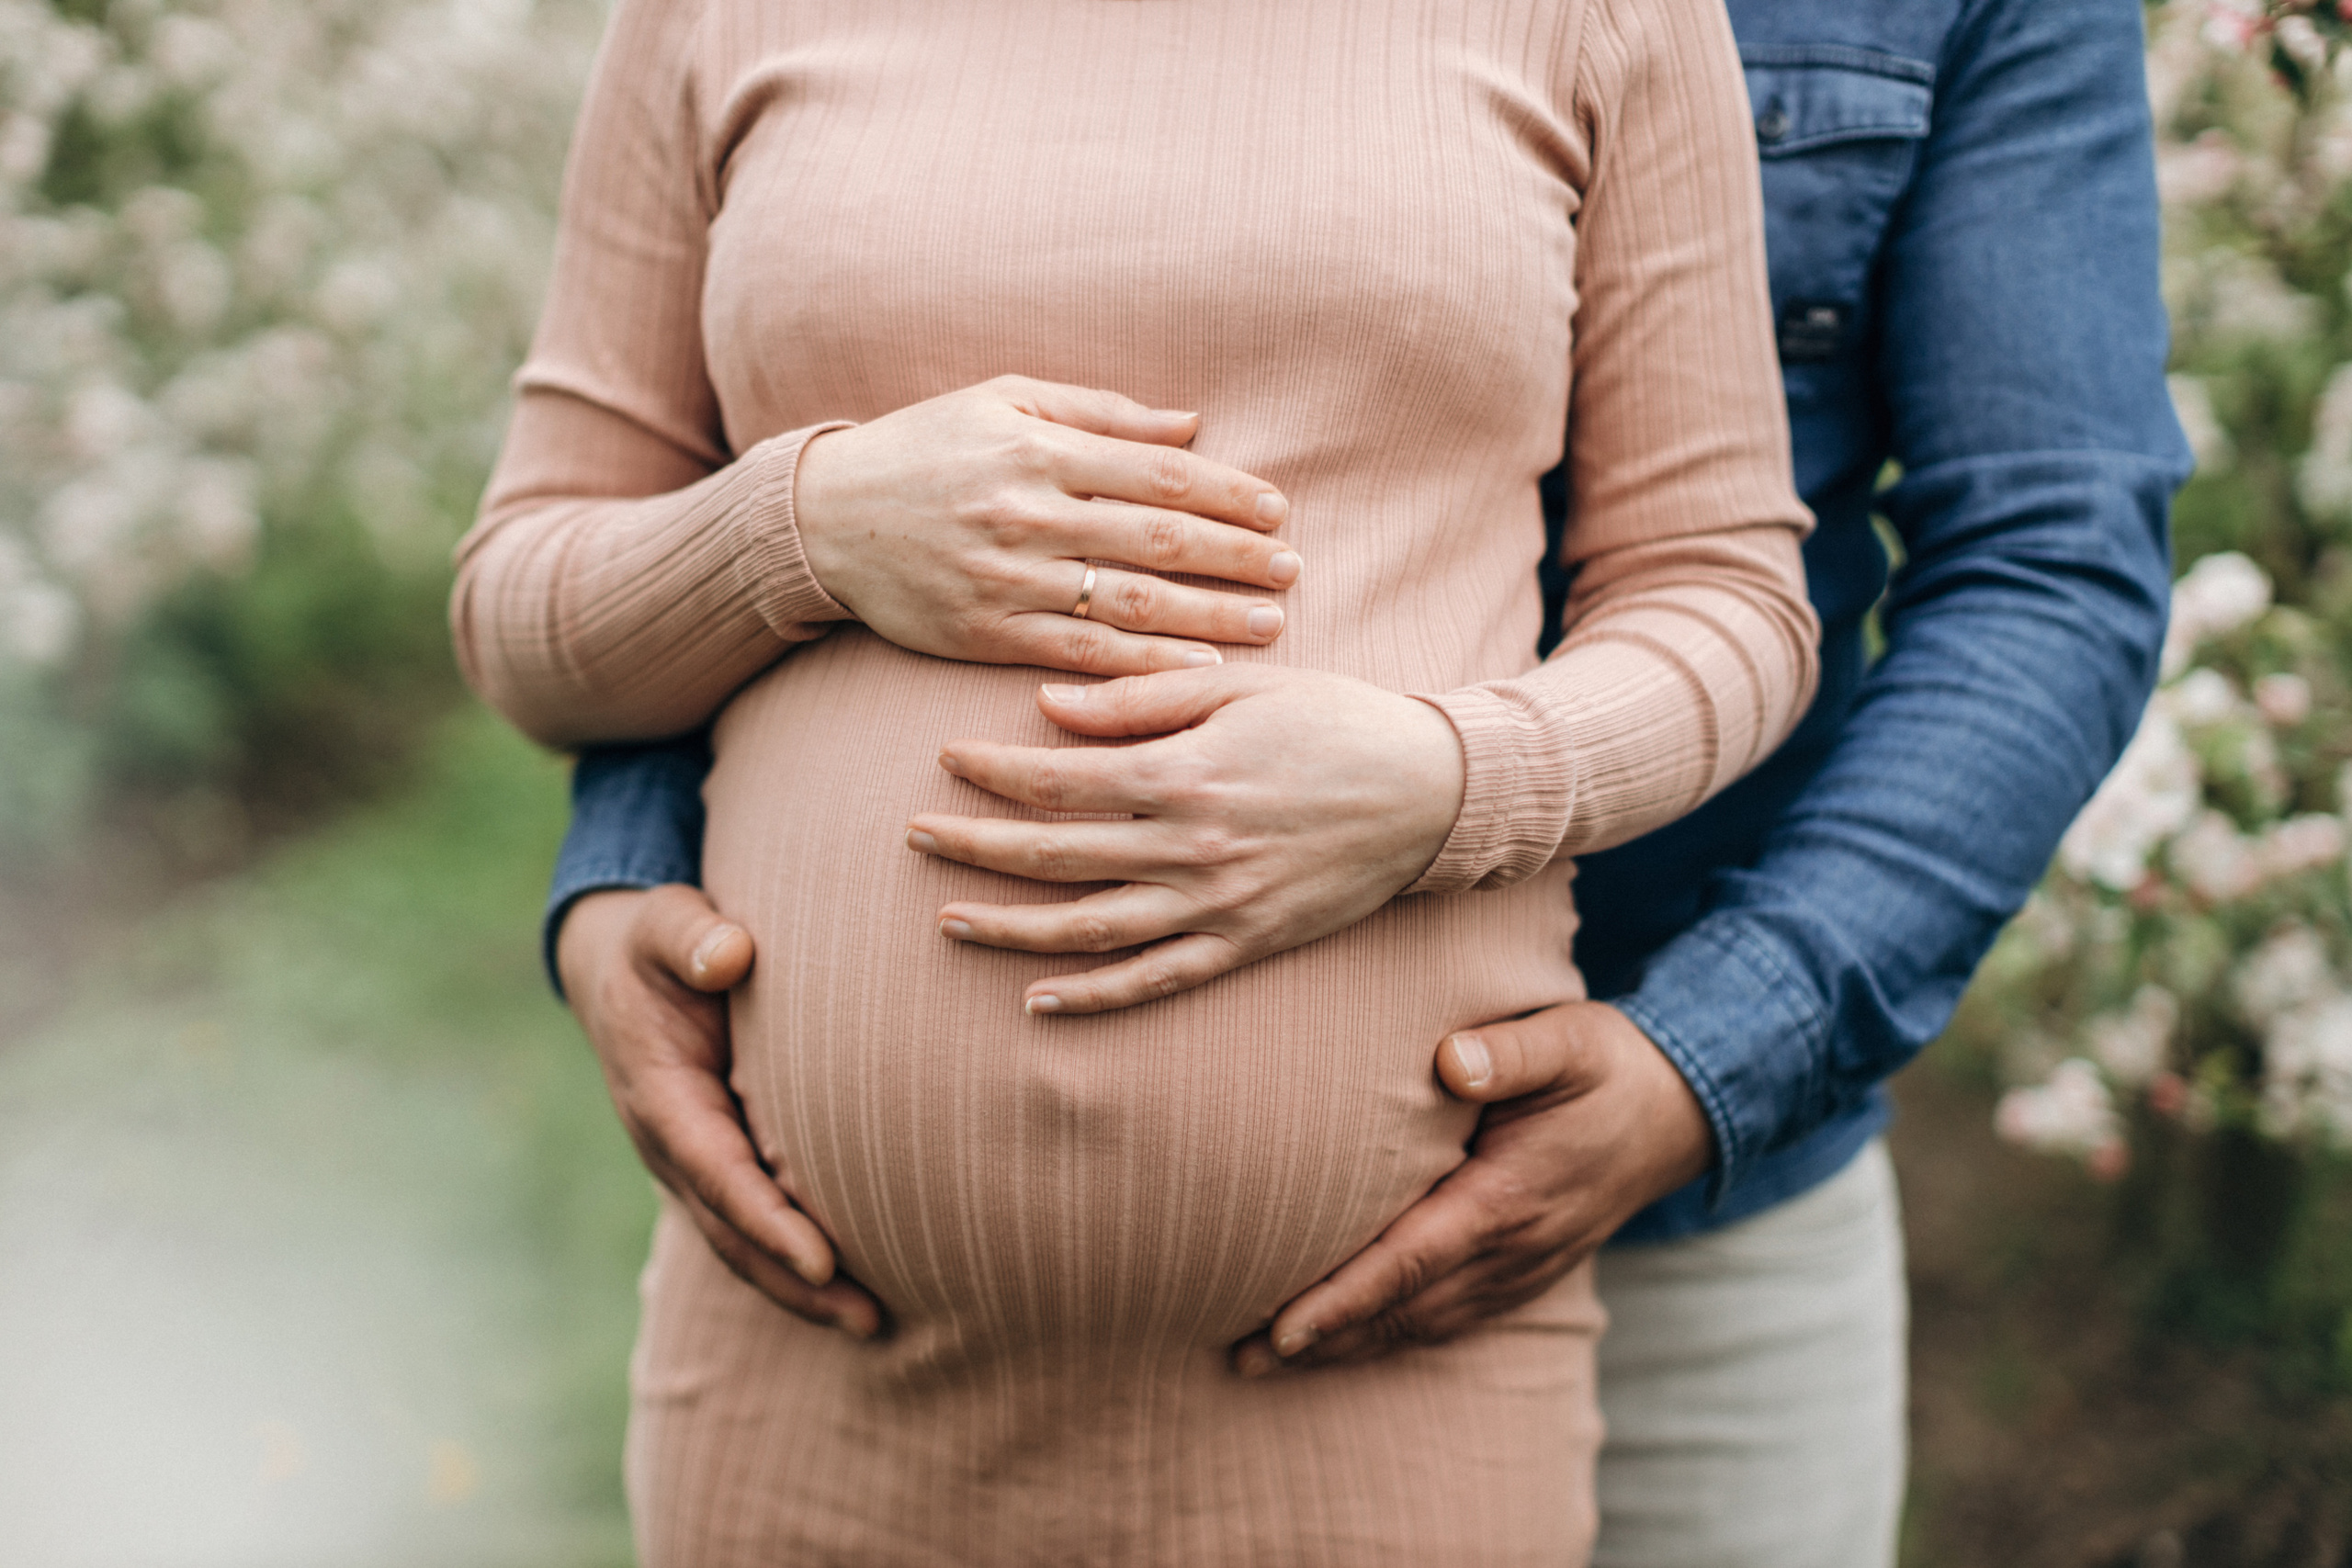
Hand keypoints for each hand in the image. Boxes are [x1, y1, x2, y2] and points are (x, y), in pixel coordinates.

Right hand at [557, 885, 884, 1337]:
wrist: (621, 970)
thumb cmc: (662, 943)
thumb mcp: (668, 924)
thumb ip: (693, 937)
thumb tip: (731, 954)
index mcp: (662, 1095)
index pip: (717, 1171)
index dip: (765, 1219)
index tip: (820, 1258)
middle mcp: (671, 1145)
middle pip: (732, 1231)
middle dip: (795, 1281)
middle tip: (868, 1318)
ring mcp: (691, 1163)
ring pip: (742, 1243)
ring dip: (801, 1289)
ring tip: (870, 1323)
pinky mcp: (715, 1165)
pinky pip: (751, 1227)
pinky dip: (794, 1266)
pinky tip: (851, 1289)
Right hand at [794, 375, 1300, 676]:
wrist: (824, 518)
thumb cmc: (925, 448)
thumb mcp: (1005, 400)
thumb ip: (1101, 413)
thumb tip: (1192, 426)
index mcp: (1040, 448)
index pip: (1161, 473)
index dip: (1229, 493)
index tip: (1278, 510)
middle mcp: (1030, 513)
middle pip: (1159, 539)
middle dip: (1237, 556)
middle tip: (1294, 570)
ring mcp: (1010, 578)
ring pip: (1132, 603)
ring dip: (1210, 617)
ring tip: (1269, 624)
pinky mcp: (989, 633)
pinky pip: (1084, 656)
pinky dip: (1147, 667)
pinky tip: (1201, 673)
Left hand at [906, 663, 1464, 1012]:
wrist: (1434, 793)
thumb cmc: (1336, 720)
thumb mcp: (1242, 685)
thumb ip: (1142, 698)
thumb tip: (1047, 708)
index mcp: (1185, 773)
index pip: (1058, 778)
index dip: (991, 772)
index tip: (943, 760)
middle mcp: (1191, 848)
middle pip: (1055, 856)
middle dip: (975, 846)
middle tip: (915, 836)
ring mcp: (1218, 905)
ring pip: (1090, 930)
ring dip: (1011, 930)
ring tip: (949, 921)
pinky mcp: (1245, 945)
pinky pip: (1155, 982)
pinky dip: (1094, 997)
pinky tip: (1039, 1000)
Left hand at [1229, 1001, 1711, 1374]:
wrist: (1680, 1109)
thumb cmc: (1607, 1064)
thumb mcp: (1568, 1039)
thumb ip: (1511, 1052)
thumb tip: (1451, 1061)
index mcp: (1511, 1198)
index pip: (1410, 1261)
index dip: (1343, 1300)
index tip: (1281, 1331)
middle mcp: (1515, 1250)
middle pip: (1404, 1312)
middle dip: (1323, 1341)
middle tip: (1238, 1357)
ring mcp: (1524, 1271)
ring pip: (1424, 1326)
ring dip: (1350, 1348)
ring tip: (1269, 1360)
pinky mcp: (1527, 1274)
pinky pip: (1450, 1321)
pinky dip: (1393, 1337)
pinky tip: (1346, 1342)